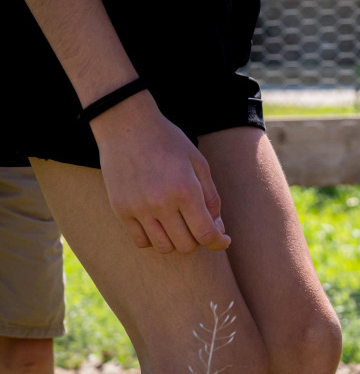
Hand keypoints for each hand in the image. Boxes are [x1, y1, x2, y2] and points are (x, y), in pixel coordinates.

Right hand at [91, 93, 229, 254]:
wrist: (127, 126)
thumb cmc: (169, 142)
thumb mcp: (199, 164)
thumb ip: (211, 198)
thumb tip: (218, 228)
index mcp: (185, 190)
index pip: (206, 233)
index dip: (219, 242)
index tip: (223, 240)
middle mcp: (161, 203)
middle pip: (186, 245)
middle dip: (198, 239)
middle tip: (198, 224)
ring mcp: (138, 208)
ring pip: (164, 247)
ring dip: (176, 241)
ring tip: (179, 224)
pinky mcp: (120, 210)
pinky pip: (141, 241)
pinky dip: (154, 238)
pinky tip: (159, 223)